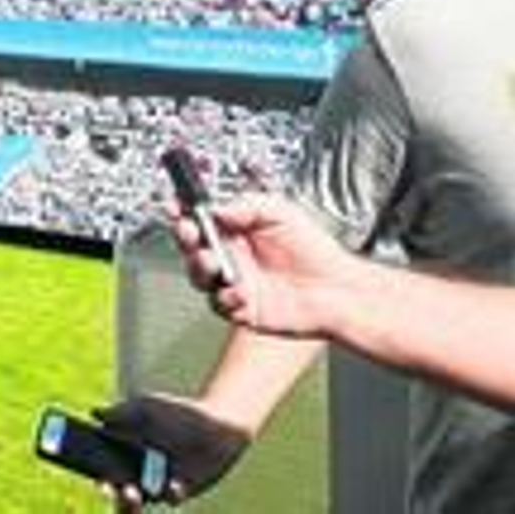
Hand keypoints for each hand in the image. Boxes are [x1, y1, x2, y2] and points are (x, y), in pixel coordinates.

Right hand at [92, 393, 248, 509]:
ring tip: (130, 493)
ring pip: (139, 501)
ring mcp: (157, 486)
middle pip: (116, 492)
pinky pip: (171, 497)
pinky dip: (170, 491)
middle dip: (110, 493)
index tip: (90, 473)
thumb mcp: (146, 407)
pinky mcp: (180, 492)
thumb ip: (121, 411)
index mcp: (123, 456)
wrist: (214, 423)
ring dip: (131, 500)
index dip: (95, 474)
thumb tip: (95, 412)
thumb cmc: (176, 413)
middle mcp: (137, 474)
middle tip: (106, 488)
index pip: (103, 470)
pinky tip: (172, 483)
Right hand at [168, 194, 352, 338]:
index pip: (200, 220)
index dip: (184, 213)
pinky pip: (220, 304)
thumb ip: (245, 205)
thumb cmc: (315, 251)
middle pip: (191, 247)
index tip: (176, 207)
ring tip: (214, 262)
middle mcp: (231, 256)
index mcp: (236, 231)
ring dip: (200, 268)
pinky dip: (226, 298)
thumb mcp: (280, 212)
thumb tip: (215, 208)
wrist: (338, 290)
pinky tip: (240, 292)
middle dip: (185, 238)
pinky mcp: (241, 308)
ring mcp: (234, 282)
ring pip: (198, 276)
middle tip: (190, 232)